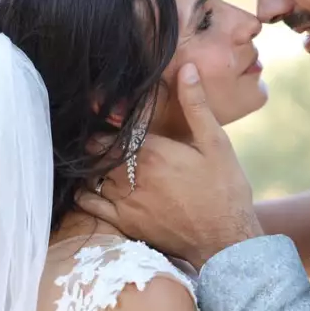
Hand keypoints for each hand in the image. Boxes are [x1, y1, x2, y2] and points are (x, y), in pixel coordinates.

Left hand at [78, 63, 262, 269]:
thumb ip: (196, 106)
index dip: (105, 117)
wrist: (225, 241)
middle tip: (104, 132)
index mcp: (152, 152)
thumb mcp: (216, 143)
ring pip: (88, 175)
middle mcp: (131, 176)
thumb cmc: (225, 189)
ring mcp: (124, 202)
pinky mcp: (124, 224)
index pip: (110, 128)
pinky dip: (84, 191)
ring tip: (100, 157)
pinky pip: (88, 204)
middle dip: (96, 140)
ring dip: (91, 164)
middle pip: (94, 150)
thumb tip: (186, 69)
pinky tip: (94, 184)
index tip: (107, 110)